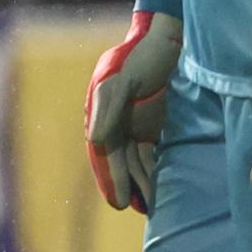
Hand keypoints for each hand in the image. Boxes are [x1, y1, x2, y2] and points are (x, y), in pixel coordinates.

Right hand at [85, 10, 181, 212]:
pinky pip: (146, 153)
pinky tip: (151, 186)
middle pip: (115, 161)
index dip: (108, 177)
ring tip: (144, 205)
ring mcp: (129, 127)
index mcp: (99, 117)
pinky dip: (148, 169)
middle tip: (126, 208)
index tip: (115, 198)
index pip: (102, 154)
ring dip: (136, 181)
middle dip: (121, 184)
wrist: (156, 44)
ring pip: (131, 160)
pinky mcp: (146, 126)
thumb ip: (107, 110)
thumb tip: (95, 141)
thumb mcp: (119, 81)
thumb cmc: (135, 59)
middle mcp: (111, 126)